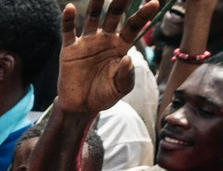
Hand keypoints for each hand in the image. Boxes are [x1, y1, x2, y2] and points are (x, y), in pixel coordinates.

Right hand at [55, 0, 160, 115]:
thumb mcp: (119, 90)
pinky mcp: (69, 50)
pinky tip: (70, 8)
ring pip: (93, 18)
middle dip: (120, 2)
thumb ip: (126, 76)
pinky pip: (68, 31)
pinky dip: (68, 20)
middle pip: (114, 16)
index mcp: (120, 47)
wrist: (80, 108)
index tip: (154, 3)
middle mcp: (105, 40)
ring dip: (97, 4)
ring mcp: (86, 43)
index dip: (142, 15)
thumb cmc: (103, 96)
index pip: (133, 26)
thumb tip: (127, 59)